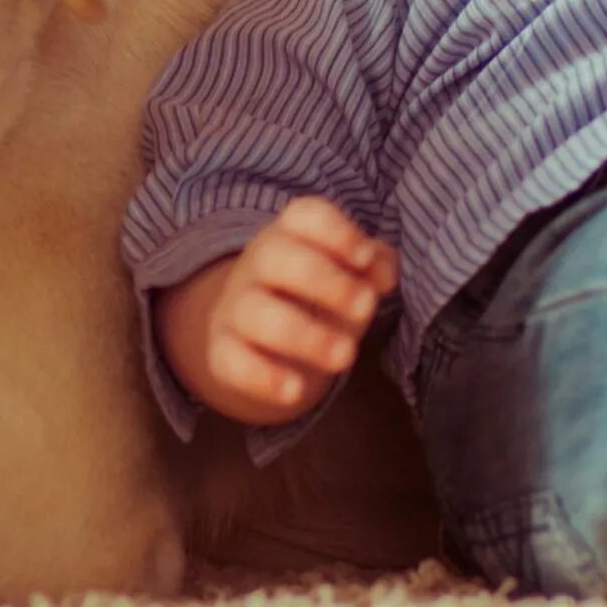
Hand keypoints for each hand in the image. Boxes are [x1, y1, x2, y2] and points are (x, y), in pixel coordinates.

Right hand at [159, 198, 398, 425]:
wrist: (259, 338)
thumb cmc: (316, 296)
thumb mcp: (350, 277)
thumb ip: (373, 267)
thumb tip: (383, 272)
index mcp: (291, 234)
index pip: (304, 216)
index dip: (335, 232)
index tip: (364, 256)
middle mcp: (257, 265)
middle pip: (276, 257)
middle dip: (324, 280)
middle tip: (366, 307)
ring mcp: (236, 309)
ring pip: (256, 313)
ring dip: (305, 334)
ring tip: (346, 356)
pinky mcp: (223, 353)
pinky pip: (234, 361)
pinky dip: (263, 377)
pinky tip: (295, 389)